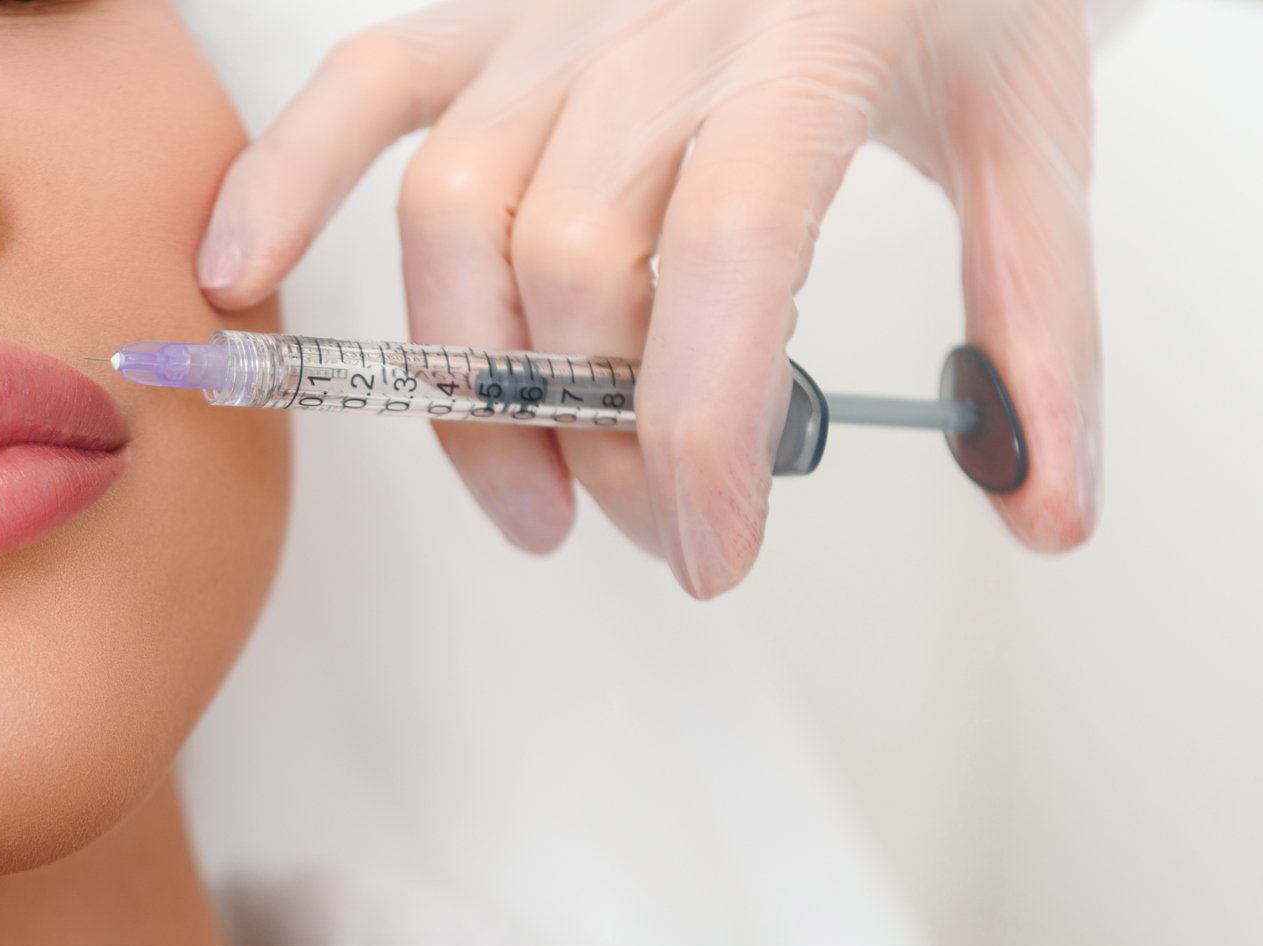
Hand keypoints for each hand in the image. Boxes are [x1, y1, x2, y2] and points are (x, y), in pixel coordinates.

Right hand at [199, 0, 1102, 595]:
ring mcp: (550, 20)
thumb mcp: (1034, 144)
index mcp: (811, 46)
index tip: (710, 551)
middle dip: (600, 439)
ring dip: (470, 388)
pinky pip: (359, 89)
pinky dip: (285, 178)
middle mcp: (660, 24)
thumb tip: (1039, 505)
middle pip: (575, 268)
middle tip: (649, 519)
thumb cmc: (947, 3)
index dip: (697, 434)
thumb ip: (1042, 325)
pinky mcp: (480, 20)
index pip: (724, 261)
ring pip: (454, 216)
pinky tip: (242, 272)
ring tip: (526, 497)